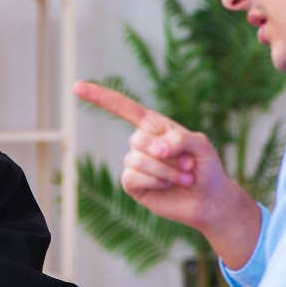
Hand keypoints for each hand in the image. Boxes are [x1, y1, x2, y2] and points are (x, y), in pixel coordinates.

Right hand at [73, 82, 259, 266]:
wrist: (209, 200)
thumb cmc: (206, 167)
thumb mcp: (200, 144)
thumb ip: (179, 138)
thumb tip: (153, 149)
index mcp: (154, 126)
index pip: (123, 107)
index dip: (100, 97)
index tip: (76, 87)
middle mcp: (141, 142)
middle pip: (138, 138)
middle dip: (167, 154)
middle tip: (188, 164)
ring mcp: (135, 163)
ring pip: (137, 160)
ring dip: (166, 171)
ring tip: (184, 177)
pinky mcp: (133, 184)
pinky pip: (133, 177)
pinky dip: (155, 182)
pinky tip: (167, 186)